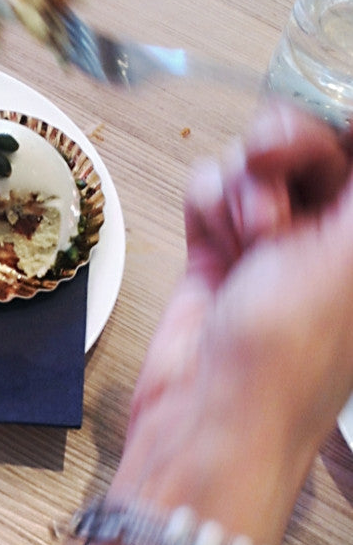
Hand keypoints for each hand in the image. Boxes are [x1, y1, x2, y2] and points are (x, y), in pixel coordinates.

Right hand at [109, 99, 352, 544]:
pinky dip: (207, 205)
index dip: (334, 128)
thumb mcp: (352, 252)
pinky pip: (209, 192)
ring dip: (241, 188)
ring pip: (252, 165)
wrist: (209, 418)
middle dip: (284, 148)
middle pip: (308, 144)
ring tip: (246, 239)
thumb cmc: (289, 355)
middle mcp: (331, 238)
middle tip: (269, 162)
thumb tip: (349, 127)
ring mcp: (273, 245)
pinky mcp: (218, 253)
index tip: (314, 133)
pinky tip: (215, 241)